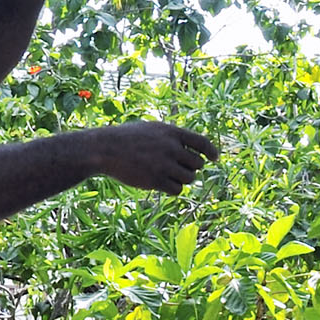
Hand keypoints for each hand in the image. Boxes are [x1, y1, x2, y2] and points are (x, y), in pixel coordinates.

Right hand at [80, 121, 220, 193]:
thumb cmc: (128, 138)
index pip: (202, 142)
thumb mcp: (152, 129)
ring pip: (189, 178)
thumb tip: (194, 150)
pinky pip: (177, 190)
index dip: (211, 151)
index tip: (214, 158)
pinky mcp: (156, 180)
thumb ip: (172, 137)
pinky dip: (173, 189)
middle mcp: (171, 147)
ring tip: (167, 175)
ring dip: (182, 179)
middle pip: (197, 164)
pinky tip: (162, 183)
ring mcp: (164, 165)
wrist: (105, 149)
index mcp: (171, 132)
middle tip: (177, 168)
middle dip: (190, 167)